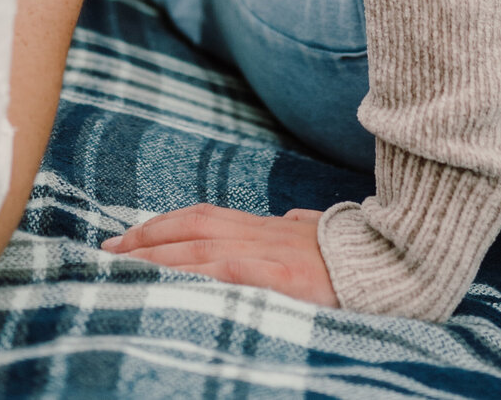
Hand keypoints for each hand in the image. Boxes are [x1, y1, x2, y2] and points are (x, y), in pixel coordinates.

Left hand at [101, 205, 337, 306]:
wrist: (395, 260)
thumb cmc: (359, 255)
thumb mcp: (321, 234)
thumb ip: (299, 227)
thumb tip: (293, 219)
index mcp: (266, 226)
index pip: (200, 217)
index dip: (160, 224)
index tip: (125, 237)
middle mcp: (260, 232)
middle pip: (190, 227)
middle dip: (144, 239)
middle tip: (105, 253)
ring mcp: (269, 253)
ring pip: (199, 247)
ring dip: (156, 257)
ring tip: (120, 270)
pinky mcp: (281, 276)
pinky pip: (226, 273)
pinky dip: (193, 275)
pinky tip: (167, 285)